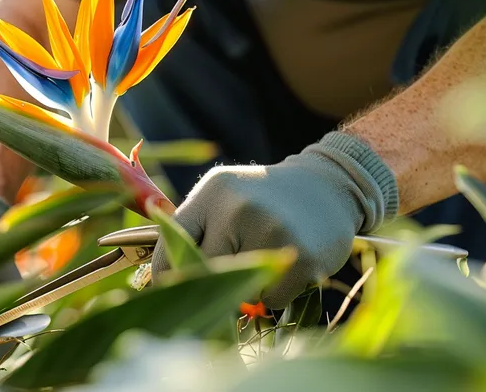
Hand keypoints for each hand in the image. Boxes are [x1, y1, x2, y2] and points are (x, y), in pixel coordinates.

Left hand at [151, 131, 399, 308]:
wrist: (327, 187)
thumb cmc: (263, 197)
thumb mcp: (224, 195)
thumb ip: (194, 227)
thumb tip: (158, 279)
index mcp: (214, 192)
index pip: (172, 240)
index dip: (166, 270)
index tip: (170, 285)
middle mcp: (239, 208)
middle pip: (204, 271)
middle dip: (212, 280)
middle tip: (230, 271)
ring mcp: (271, 233)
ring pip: (239, 290)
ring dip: (249, 286)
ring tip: (265, 255)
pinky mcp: (302, 258)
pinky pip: (272, 299)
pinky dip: (277, 292)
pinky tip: (290, 264)